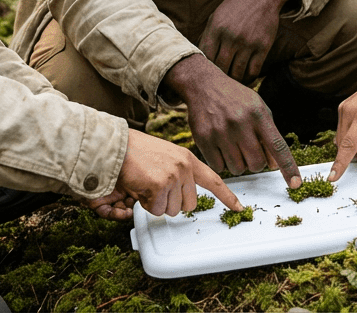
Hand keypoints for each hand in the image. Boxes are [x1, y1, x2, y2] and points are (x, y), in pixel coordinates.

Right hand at [96, 129, 242, 219]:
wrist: (117, 146)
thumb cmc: (137, 153)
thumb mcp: (167, 157)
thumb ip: (180, 173)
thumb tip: (185, 197)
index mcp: (188, 159)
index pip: (214, 180)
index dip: (227, 196)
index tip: (239, 207)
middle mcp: (184, 167)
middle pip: (189, 205)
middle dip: (172, 203)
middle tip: (156, 188)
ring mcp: (173, 176)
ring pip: (172, 210)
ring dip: (157, 204)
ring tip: (147, 185)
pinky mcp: (160, 186)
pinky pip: (157, 210)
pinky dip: (146, 205)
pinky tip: (140, 188)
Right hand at [164, 54, 302, 187]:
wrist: (204, 85)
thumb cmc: (236, 99)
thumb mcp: (258, 109)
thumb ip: (269, 135)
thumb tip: (275, 166)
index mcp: (258, 114)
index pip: (277, 145)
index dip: (288, 167)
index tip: (296, 184)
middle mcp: (240, 123)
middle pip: (256, 164)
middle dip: (256, 163)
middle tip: (249, 151)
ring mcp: (220, 131)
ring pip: (238, 169)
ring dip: (239, 164)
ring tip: (234, 147)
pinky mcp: (203, 138)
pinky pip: (219, 167)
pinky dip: (222, 163)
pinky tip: (221, 148)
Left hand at [199, 0, 293, 83]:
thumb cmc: (237, 5)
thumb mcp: (217, 15)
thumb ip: (208, 36)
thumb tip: (200, 58)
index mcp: (216, 28)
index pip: (206, 57)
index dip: (205, 68)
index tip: (207, 72)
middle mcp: (231, 37)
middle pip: (220, 68)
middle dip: (219, 77)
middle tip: (219, 81)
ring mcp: (247, 43)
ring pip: (237, 73)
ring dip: (234, 80)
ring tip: (232, 82)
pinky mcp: (263, 47)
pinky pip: (254, 71)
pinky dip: (249, 79)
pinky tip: (246, 78)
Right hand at [329, 60, 356, 181]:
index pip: (348, 145)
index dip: (340, 164)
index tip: (332, 177)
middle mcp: (349, 111)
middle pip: (345, 144)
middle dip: (355, 151)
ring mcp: (344, 108)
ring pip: (343, 138)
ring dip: (355, 142)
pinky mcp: (343, 107)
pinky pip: (343, 129)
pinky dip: (353, 134)